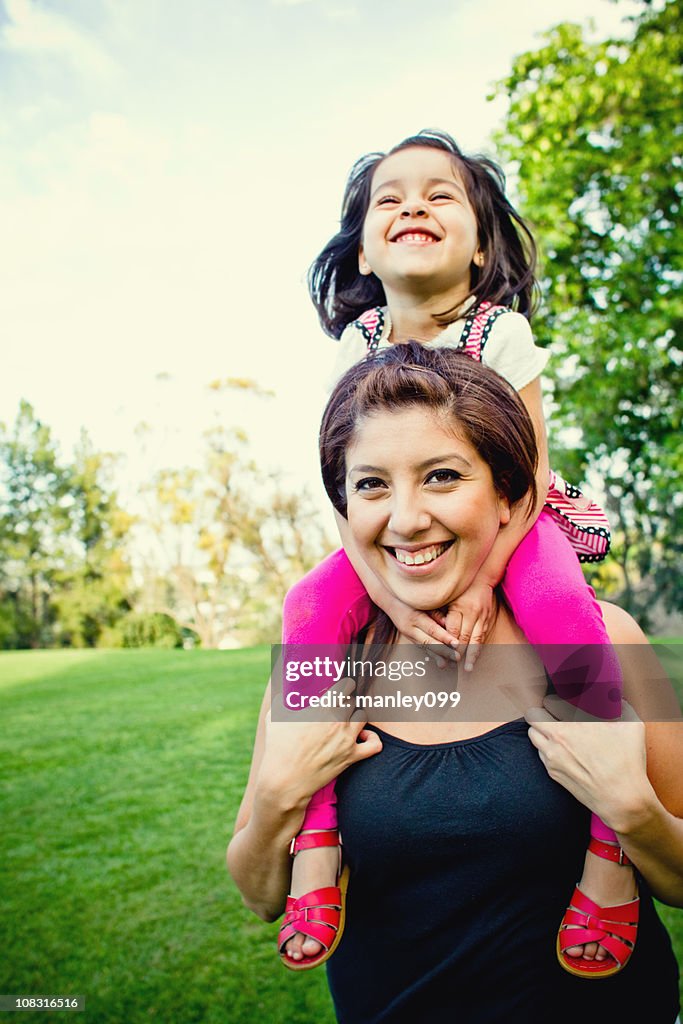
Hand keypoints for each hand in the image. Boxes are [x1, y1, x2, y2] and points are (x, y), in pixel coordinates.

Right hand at [260, 677, 382, 805]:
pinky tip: (363, 737)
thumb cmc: (278, 748)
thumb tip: (281, 694)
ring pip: (362, 716)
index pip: (346, 685)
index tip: (339, 688)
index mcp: (322, 707)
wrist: (285, 781)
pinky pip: (374, 744)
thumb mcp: (274, 718)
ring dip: (355, 717)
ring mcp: (347, 738)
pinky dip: (372, 739)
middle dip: (345, 703)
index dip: (344, 685)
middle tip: (336, 708)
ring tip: (346, 721)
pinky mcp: (352, 756)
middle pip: (352, 701)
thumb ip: (281, 701)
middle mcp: (338, 720)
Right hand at [385, 597, 458, 667]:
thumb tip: (449, 624)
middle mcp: (410, 628)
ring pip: (424, 648)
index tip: (456, 644)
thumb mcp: (423, 602)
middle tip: (457, 657)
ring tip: (449, 665)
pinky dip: (430, 654)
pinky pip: (420, 647)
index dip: (444, 637)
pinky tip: (439, 661)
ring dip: (437, 657)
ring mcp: (407, 634)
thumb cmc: (410, 597)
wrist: (388, 599)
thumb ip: (436, 613)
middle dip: (443, 651)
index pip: (432, 629)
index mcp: (415, 617)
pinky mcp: (408, 638)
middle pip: (428, 642)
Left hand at [444, 579, 493, 670]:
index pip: (453, 630)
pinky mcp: (489, 618)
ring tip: (468, 668)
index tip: (444, 655)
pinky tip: (475, 656)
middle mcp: (473, 613)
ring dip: (472, 655)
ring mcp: (483, 616)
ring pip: (477, 639)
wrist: (482, 576)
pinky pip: (483, 635)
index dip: (448, 643)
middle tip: (455, 666)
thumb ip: (440, 611)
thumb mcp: (448, 596)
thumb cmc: (460, 586)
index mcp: (460, 607)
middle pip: (466, 637)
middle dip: (460, 653)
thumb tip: (433, 629)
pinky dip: (479, 647)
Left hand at [524, 696, 651, 830]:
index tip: (563, 704)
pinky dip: (545, 748)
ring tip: (555, 731)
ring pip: (532, 734)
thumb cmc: (627, 761)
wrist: (621, 798)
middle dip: (542, 712)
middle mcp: (557, 737)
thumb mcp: (631, 726)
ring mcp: (552, 756)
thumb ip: (620, 706)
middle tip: (554, 714)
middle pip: (532, 715)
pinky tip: (561, 750)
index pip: (549, 701)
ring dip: (540, 729)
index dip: (556, 701)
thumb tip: (616, 697)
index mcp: (574, 721)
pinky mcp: (552, 771)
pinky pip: (539, 753)